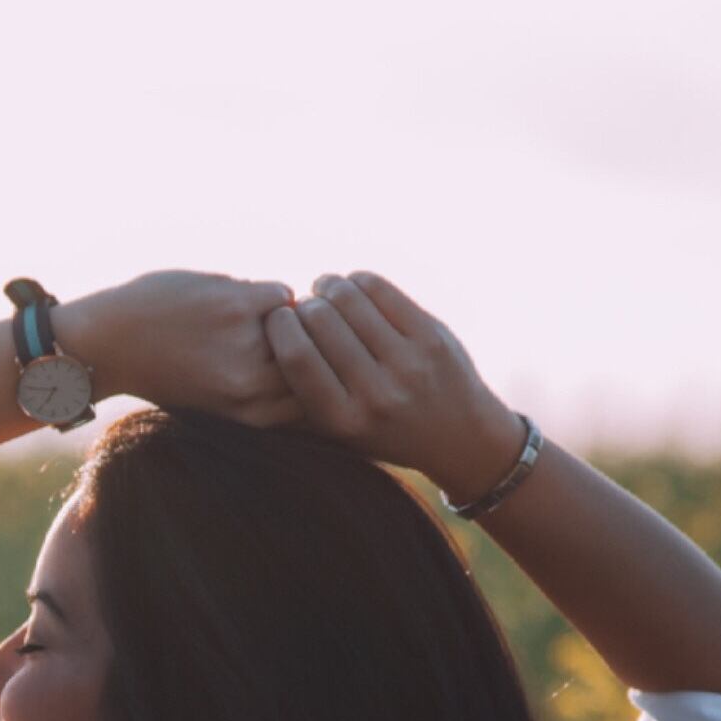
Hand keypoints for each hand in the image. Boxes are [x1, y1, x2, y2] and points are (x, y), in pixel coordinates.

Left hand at [55, 270, 305, 426]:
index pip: (314, 397)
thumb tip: (311, 367)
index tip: (305, 363)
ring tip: (249, 317)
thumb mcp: (213, 401)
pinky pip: (281, 293)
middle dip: (305, 343)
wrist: (105, 345)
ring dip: (284, 315)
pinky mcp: (238, 305)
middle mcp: (253, 386)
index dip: (315, 376)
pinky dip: (266, 292)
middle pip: (313, 358)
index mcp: (248, 415)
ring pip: (300, 323)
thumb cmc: (160, 371)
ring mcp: (246, 343)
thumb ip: (258, 392)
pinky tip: (238, 298)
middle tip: (277, 331)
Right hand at [262, 272, 520, 487]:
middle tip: (306, 307)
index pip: (295, 355)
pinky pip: (380, 289)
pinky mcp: (432, 337)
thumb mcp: (337, 429)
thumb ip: (300, 392)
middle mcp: (376, 394)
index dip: (279, 325)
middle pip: (319, 320)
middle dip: (305, 305)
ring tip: (325, 291)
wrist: (461, 438)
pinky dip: (358, 281)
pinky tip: (354, 289)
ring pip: (348, 297)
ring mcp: (408, 363)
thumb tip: (258, 331)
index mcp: (343, 420)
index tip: (277, 318)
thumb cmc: (382, 431)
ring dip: (329, 286)